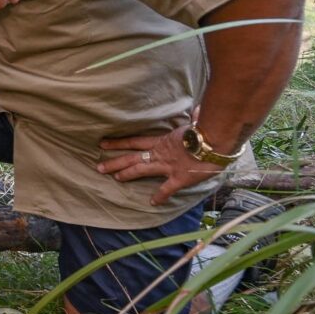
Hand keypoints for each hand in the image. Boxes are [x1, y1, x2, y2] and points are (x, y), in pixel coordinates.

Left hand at [97, 126, 226, 205]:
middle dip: (114, 162)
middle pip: (132, 157)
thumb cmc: (208, 129)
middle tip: (98, 168)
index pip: (135, 141)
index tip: (103, 144)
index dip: (118, 143)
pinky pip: (167, 189)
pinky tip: (152, 203)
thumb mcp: (196, 123)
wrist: (216, 140)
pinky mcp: (179, 177)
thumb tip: (197, 110)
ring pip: (141, 170)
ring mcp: (168, 166)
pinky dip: (160, 196)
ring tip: (113, 178)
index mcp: (162, 141)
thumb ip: (194, 118)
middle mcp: (160, 154)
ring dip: (126, 174)